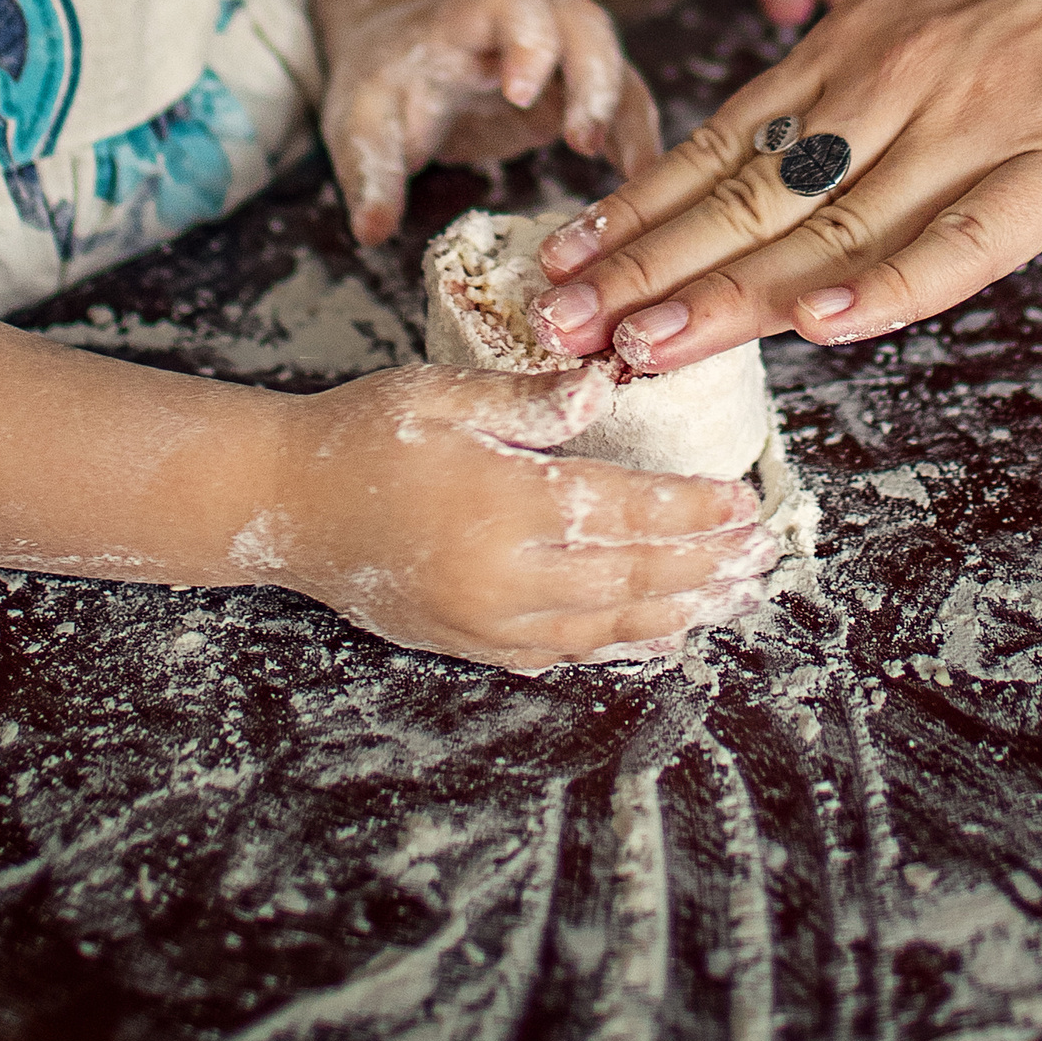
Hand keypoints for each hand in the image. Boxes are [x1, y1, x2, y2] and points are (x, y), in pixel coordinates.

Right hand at [247, 363, 780, 667]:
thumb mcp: (443, 395)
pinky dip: (619, 646)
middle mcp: (502, 577)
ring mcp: (485, 621)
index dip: (691, 510)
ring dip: (677, 613)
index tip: (744, 503)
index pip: (624, 511)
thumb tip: (606, 385)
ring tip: (733, 599)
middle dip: (703, 568)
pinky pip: (561, 655)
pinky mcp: (466, 644)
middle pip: (629, 579)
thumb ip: (529, 399)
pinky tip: (657, 636)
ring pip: (604, 628)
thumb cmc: (361, 433)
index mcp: (502, 505)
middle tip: (762, 557)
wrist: (279, 503)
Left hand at [321, 0, 660, 243]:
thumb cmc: (385, 84)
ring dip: (623, 109)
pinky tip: (641, 177)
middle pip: (580, 20)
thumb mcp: (360, 123)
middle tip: (582, 140)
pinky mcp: (577, 83)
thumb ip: (368, 170)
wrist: (404, 53)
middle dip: (592, 74)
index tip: (518, 93)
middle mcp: (526, 19)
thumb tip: (371, 231)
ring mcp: (559, 48)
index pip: (508, 1)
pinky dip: (636, 132)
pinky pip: (622, 95)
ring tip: (631, 169)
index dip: (524, 38)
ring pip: (613, 55)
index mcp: (466, 17)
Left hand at [528, 0, 1041, 370]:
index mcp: (871, 32)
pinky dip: (896, 284)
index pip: (729, 136)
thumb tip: (790, 119)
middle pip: (755, 188)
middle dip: (647, 264)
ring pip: (835, 221)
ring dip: (731, 292)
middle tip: (557, 324)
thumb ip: (869, 57)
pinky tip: (832, 328)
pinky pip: (969, 236)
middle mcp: (905, 73)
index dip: (643, 204)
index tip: (564, 258)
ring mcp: (986, 118)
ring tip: (640, 344)